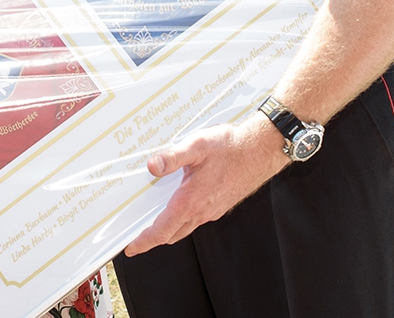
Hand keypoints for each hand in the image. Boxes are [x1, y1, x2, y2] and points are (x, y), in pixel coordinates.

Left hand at [124, 115, 288, 255]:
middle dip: (153, 238)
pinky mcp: (220, 205)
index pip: (162, 230)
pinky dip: (183, 219)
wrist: (261, 151)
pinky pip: (197, 220)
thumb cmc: (231, 148)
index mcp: (190, 201)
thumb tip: (152, 166)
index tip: (131, 248)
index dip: (144, 241)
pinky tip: (181, 205)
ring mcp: (212, 210)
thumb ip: (172, 157)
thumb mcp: (197, 145)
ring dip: (169, 229)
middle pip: (171, 234)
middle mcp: (201, 211)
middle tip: (139, 239)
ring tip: (155, 224)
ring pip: (185, 228)